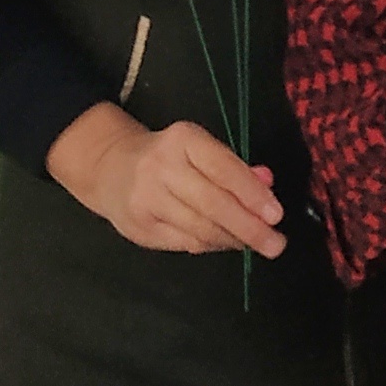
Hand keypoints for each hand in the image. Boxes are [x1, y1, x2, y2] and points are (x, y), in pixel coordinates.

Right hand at [46, 105, 283, 257]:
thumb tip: (266, 181)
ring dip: (232, 240)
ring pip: (199, 228)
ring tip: (255, 244)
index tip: (276, 215)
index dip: (252, 194)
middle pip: (212, 204)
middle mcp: (162, 168)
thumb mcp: (200, 148)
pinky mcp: (139, 227)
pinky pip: (184, 242)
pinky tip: (226, 243)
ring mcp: (146, 200)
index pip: (224, 169)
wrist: (109, 167)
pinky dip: (211, 245)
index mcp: (183, 140)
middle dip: (249, 227)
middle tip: (275, 244)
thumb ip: (234, 166)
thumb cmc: (168, 156)